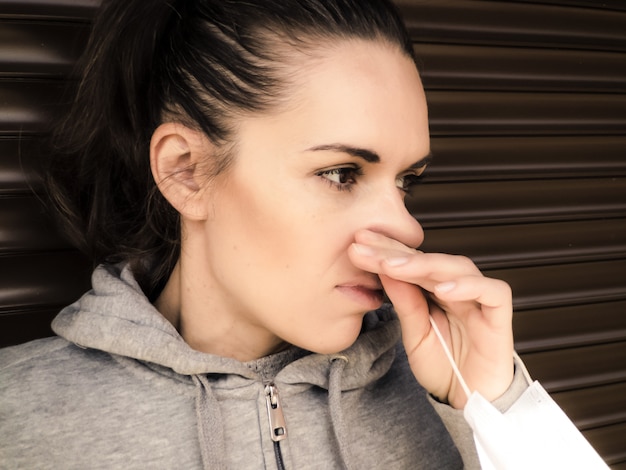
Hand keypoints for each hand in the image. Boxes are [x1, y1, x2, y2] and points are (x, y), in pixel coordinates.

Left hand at [348, 229, 513, 408]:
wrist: (470, 402)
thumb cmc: (445, 367)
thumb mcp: (415, 335)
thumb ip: (405, 304)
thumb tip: (385, 270)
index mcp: (436, 291)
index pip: (412, 263)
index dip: (387, 251)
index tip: (358, 244)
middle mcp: (458, 290)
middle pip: (431, 260)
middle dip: (397, 252)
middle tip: (367, 246)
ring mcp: (479, 301)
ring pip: (459, 268)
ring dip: (425, 265)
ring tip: (394, 266)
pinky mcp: (499, 317)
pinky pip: (492, 292)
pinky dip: (468, 287)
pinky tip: (442, 289)